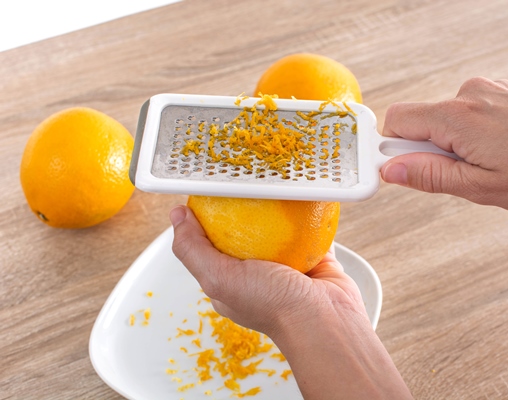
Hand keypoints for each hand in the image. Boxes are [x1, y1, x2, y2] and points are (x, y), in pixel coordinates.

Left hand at [169, 205, 412, 399]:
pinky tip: (300, 195)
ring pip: (277, 229)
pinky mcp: (314, 258)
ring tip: (269, 182)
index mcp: (230, 284)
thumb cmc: (273, 306)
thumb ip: (193, 249)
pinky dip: (305, 213)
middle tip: (241, 181)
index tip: (208, 193)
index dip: (204, 219)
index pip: (209, 245)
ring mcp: (286, 267)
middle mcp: (256, 275)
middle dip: (240, 208)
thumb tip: (177, 215)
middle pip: (243, 234)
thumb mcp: (219, 278)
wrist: (327, 320)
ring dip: (274, 208)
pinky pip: (308, 229)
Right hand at [380, 77, 507, 214]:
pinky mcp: (504, 92)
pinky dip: (473, 133)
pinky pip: (469, 112)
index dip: (392, 148)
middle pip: (420, 119)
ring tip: (489, 164)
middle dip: (428, 149)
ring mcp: (490, 90)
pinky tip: (500, 151)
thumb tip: (391, 169)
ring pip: (445, 118)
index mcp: (459, 117)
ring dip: (453, 143)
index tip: (405, 169)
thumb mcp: (481, 188)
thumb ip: (429, 176)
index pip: (396, 120)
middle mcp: (472, 94)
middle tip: (461, 174)